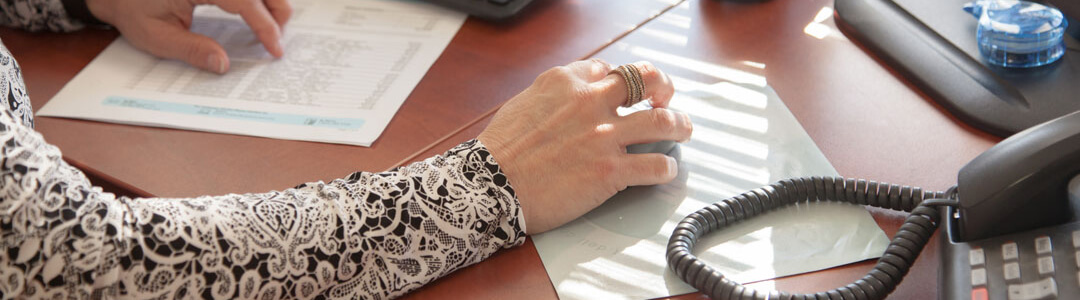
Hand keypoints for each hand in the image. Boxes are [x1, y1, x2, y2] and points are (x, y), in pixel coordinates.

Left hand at [86, 0, 291, 72]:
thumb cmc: (132, 8)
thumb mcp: (156, 35)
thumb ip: (192, 50)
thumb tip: (223, 64)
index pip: (246, 0)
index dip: (266, 26)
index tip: (275, 49)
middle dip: (278, 13)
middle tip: (275, 41)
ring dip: (271, 4)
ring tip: (267, 29)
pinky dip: (257, 0)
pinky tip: (255, 13)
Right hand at [479, 60, 691, 233]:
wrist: (490, 186)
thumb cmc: (500, 151)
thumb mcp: (524, 102)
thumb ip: (554, 94)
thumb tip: (576, 90)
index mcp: (566, 82)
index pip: (608, 70)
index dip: (620, 81)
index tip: (626, 92)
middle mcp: (590, 103)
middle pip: (646, 81)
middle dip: (664, 87)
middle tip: (667, 99)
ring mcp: (603, 136)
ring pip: (662, 121)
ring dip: (680, 124)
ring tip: (683, 129)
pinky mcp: (610, 171)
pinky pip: (655, 166)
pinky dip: (666, 168)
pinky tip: (666, 170)